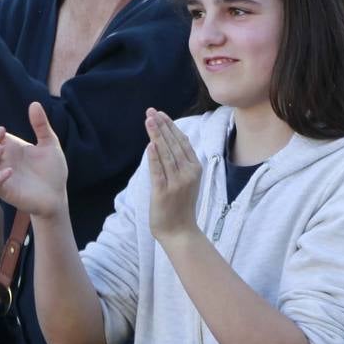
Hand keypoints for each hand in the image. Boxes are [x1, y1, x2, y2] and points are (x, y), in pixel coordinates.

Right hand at [0, 104, 67, 217]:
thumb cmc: (52, 170)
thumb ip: (41, 125)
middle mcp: (3, 160)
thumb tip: (34, 103)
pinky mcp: (6, 191)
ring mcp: (2, 176)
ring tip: (1, 149)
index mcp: (11, 147)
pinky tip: (10, 171)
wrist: (57, 195)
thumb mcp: (50, 144)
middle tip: (3, 132)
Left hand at [145, 110, 202, 245]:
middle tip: (151, 111)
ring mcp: (176, 183)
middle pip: (173, 144)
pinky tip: (149, 144)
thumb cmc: (181, 206)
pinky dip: (154, 157)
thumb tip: (169, 142)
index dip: (171, 127)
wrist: (180, 232)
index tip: (161, 114)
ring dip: (157, 135)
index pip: (182, 142)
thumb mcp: (187, 181)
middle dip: (162, 126)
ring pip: (165, 154)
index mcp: (195, 169)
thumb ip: (180, 163)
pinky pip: (158, 171)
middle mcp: (188, 173)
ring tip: (149, 120)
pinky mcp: (163, 192)